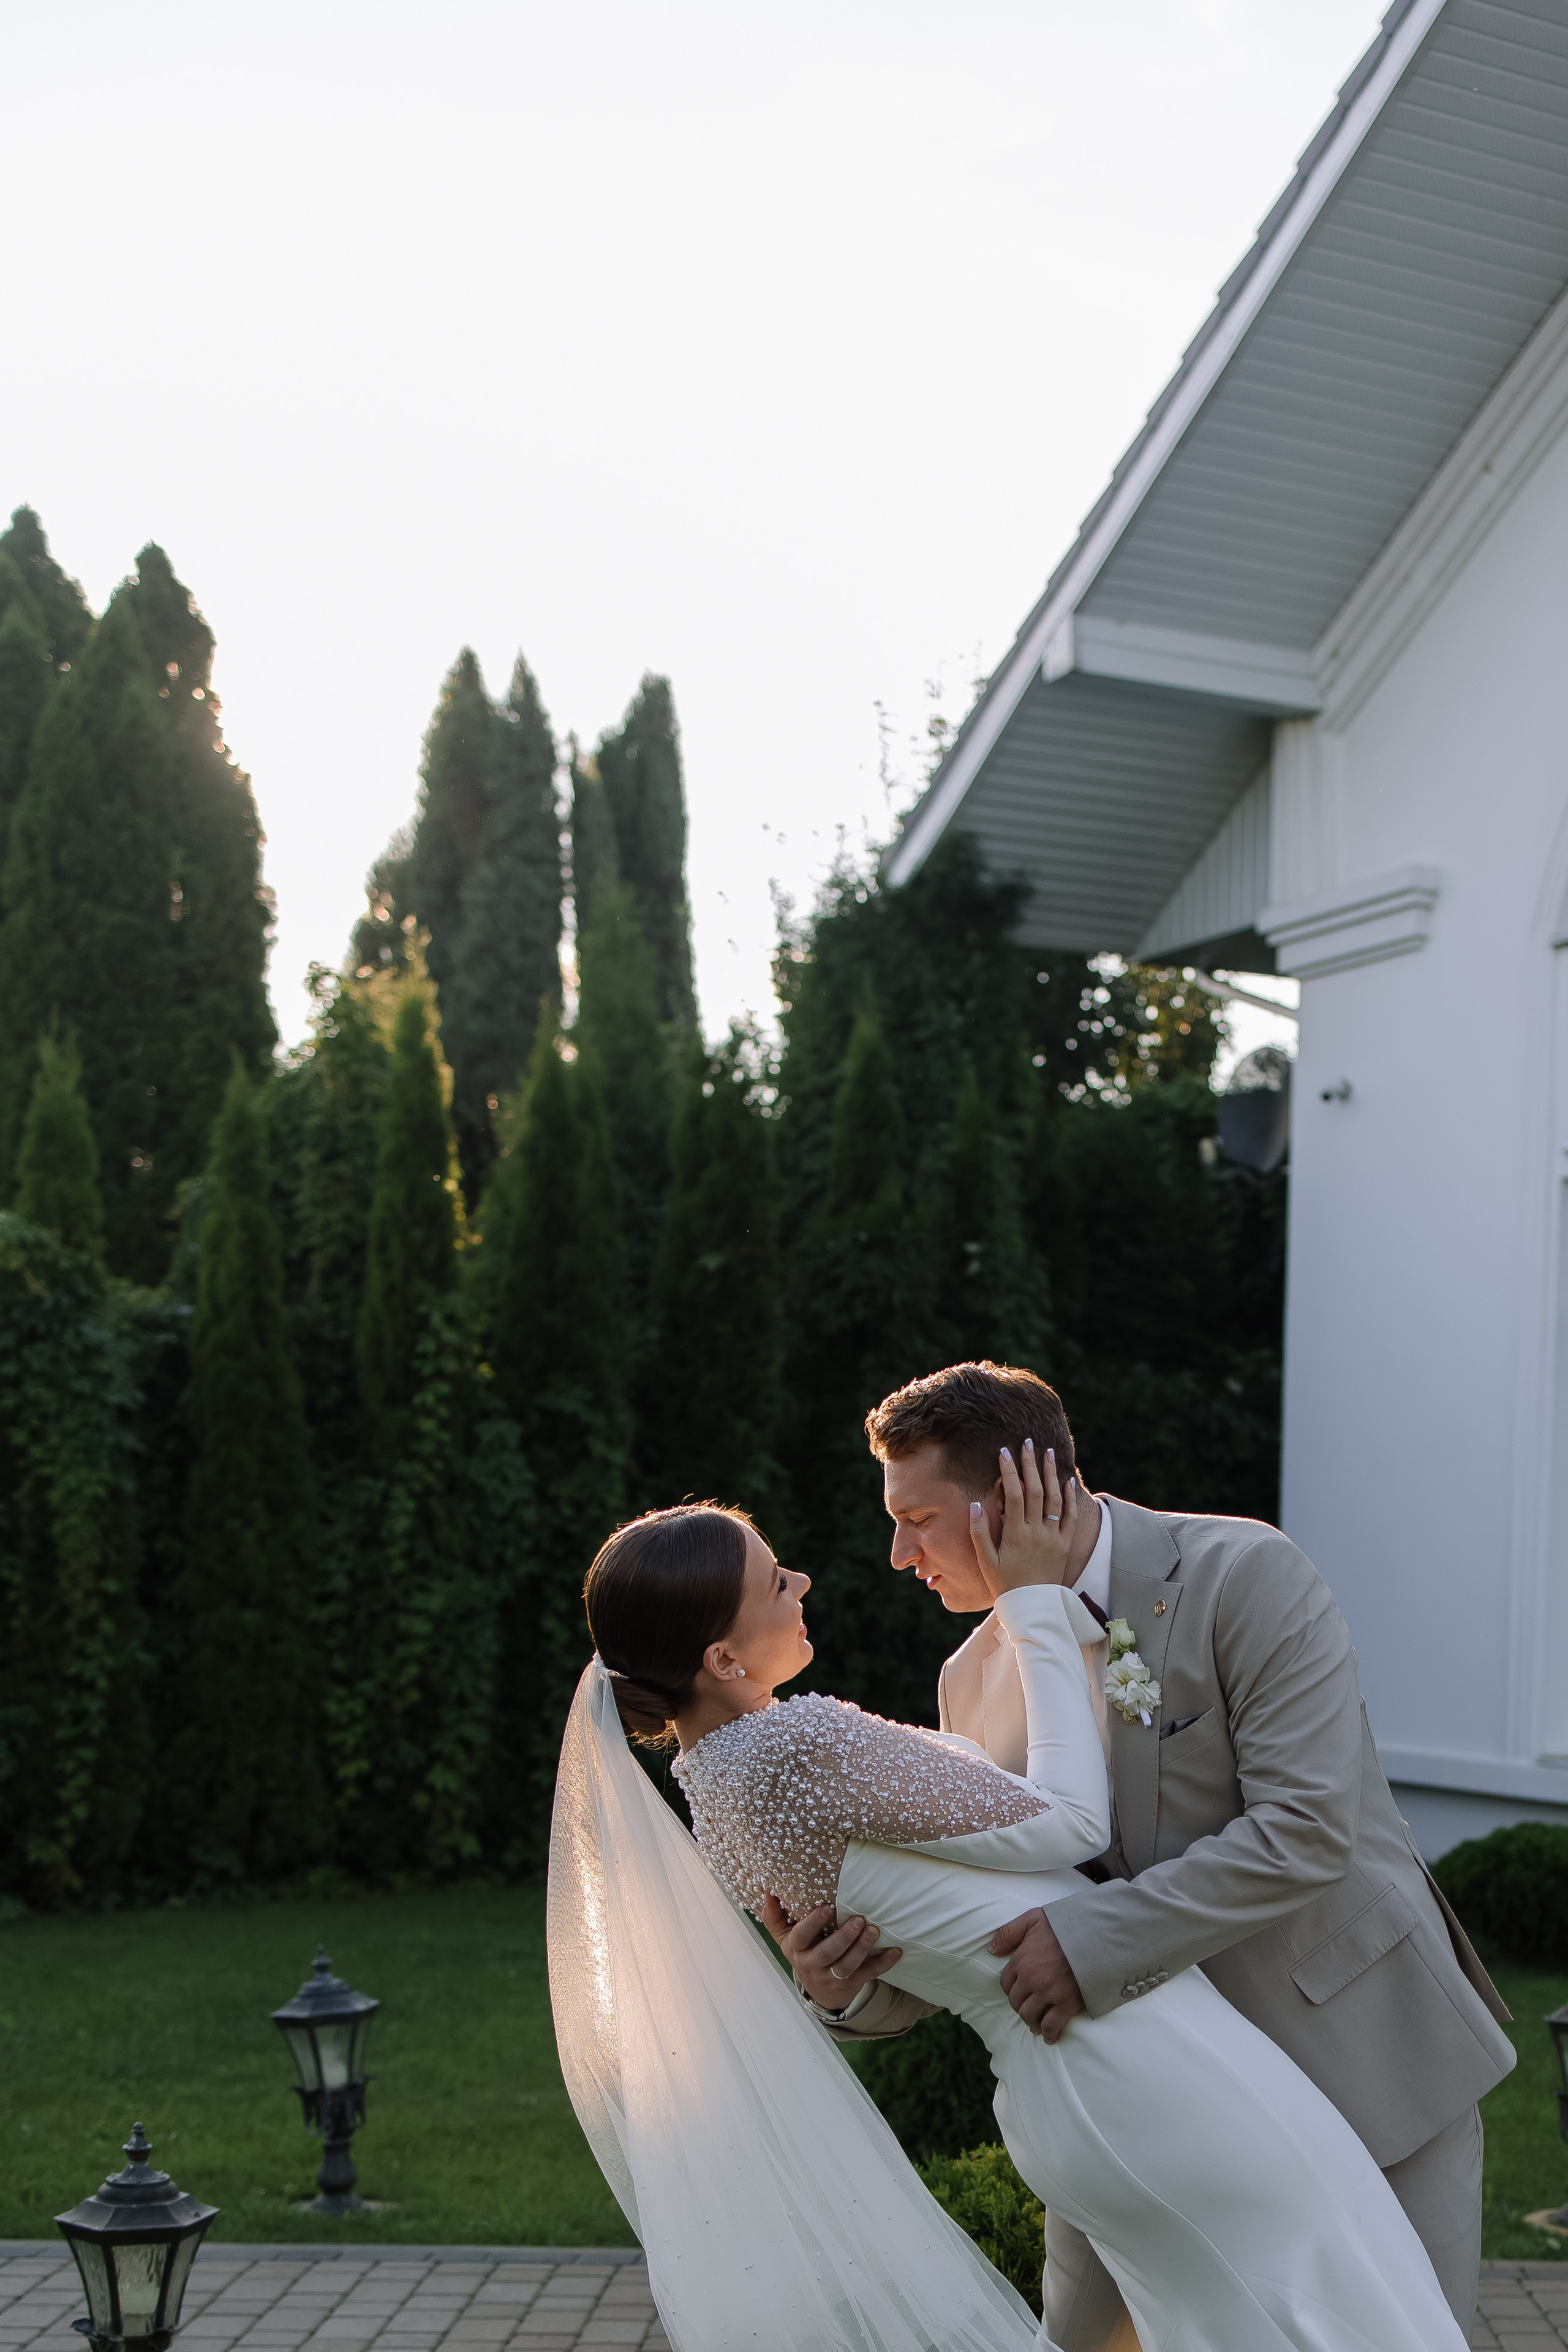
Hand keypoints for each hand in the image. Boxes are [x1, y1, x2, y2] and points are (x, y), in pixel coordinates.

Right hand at [762, 1897, 901, 2011]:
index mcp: (798, 1950)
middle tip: (858, 1920)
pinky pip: (869, 1975)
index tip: (827, 1907)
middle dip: (844, 1937)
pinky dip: (884, 1963)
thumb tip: (768, 1892)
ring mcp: (833, 1977)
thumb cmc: (804, 1953)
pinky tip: (895, 1951)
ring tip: (874, 1930)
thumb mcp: (785, 1938)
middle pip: (828, 1953)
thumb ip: (774, 1916)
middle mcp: (813, 1965)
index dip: (814, 1923)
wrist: (819, 1992)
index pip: (802, 1936)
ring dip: (862, 1948)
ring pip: (848, 1965)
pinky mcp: (852, 1984)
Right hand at [969, 1439, 1075, 1595]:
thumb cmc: (1005, 1585)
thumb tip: (975, 1504)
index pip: (1014, 1495)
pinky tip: (1067, 1481)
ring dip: (1051, 1474)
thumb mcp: (986, 1562)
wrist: (1033, 1608)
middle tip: (1027, 1443)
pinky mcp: (1065, 1544)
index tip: (1004, 1452)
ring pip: (1054, 1499)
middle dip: (1030, 1464)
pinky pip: (1071, 1517)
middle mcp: (1037, 1532)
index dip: (1010, 1471)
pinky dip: (1070, 1497)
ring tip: (1047, 1453)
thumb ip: (979, 1533)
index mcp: (1016, 1535)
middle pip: (1035, 1491)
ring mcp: (1053, 1537)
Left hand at [989, 1907, 1084, 2040]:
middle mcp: (1031, 1979)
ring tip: (1035, 2022)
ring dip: (1031, 2021)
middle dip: (1020, 2005)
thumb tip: (991, 1950)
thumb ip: (1009, 1933)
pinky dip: (1048, 2034)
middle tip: (1028, 2006)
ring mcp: (1048, 1993)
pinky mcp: (1066, 2004)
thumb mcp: (1032, 1919)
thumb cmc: (1063, 1925)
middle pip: (1016, 2002)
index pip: (1006, 1984)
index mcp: (1021, 1960)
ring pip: (1029, 2016)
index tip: (1018, 1990)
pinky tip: (1048, 2036)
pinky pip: (1051, 2025)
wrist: (1094, 1935)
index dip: (1011, 1988)